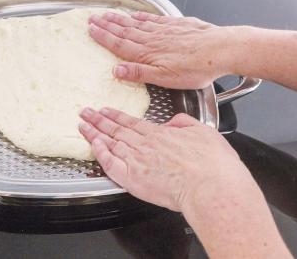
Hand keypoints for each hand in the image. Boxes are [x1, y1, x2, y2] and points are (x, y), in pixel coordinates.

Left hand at [78, 107, 251, 211]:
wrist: (210, 186)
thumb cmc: (213, 166)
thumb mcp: (204, 132)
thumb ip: (185, 123)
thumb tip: (173, 123)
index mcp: (162, 135)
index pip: (133, 123)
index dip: (117, 116)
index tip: (106, 110)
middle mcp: (146, 145)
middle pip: (117, 130)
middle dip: (99, 120)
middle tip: (85, 112)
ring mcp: (138, 160)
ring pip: (111, 143)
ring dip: (94, 133)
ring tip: (82, 125)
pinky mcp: (133, 178)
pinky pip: (110, 163)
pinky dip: (99, 153)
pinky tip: (92, 146)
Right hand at [88, 11, 244, 88]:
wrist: (222, 50)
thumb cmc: (197, 68)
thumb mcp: (166, 79)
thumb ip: (140, 73)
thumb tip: (117, 70)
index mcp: (147, 54)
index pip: (119, 44)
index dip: (103, 37)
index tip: (91, 30)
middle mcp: (153, 39)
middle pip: (124, 30)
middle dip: (107, 25)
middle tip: (93, 18)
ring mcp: (164, 30)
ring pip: (136, 23)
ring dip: (120, 19)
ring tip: (107, 14)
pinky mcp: (177, 24)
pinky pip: (153, 18)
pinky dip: (141, 15)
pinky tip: (135, 14)